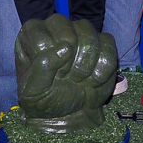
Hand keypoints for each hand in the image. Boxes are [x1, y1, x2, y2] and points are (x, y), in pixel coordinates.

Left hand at [15, 14, 118, 132]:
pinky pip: (108, 45)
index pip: (41, 36)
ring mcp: (81, 32)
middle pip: (67, 30)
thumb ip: (42, 67)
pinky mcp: (103, 42)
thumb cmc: (45, 99)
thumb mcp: (33, 91)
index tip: (48, 75)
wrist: (69, 114)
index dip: (47, 58)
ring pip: (90, 37)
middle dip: (68, 61)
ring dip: (85, 67)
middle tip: (63, 77)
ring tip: (77, 80)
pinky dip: (102, 69)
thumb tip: (66, 47)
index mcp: (33, 34)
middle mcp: (57, 27)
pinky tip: (93, 80)